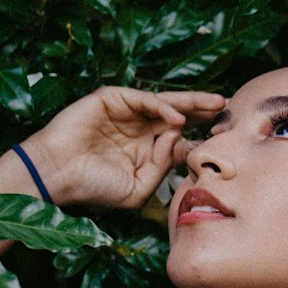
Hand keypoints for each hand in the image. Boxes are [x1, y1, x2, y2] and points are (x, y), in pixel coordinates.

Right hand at [22, 85, 224, 208]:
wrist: (58, 176)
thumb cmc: (94, 187)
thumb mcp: (137, 188)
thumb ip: (161, 167)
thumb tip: (178, 139)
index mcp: (145, 149)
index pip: (179, 139)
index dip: (201, 137)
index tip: (226, 140)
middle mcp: (138, 129)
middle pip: (178, 116)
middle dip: (204, 112)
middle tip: (228, 109)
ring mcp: (125, 112)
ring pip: (164, 103)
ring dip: (191, 103)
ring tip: (214, 104)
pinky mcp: (110, 99)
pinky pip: (142, 99)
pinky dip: (162, 107)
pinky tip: (178, 119)